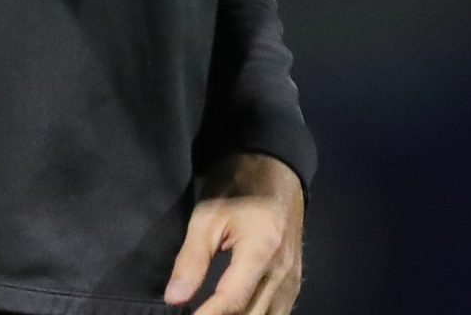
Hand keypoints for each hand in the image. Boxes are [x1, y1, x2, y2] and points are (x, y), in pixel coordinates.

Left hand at [164, 152, 303, 314]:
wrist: (277, 170)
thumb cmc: (239, 188)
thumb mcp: (207, 217)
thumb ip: (192, 260)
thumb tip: (174, 299)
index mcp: (261, 250)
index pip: (233, 300)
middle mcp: (282, 270)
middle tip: (198, 314)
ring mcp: (292, 277)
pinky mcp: (295, 280)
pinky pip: (280, 312)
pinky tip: (241, 314)